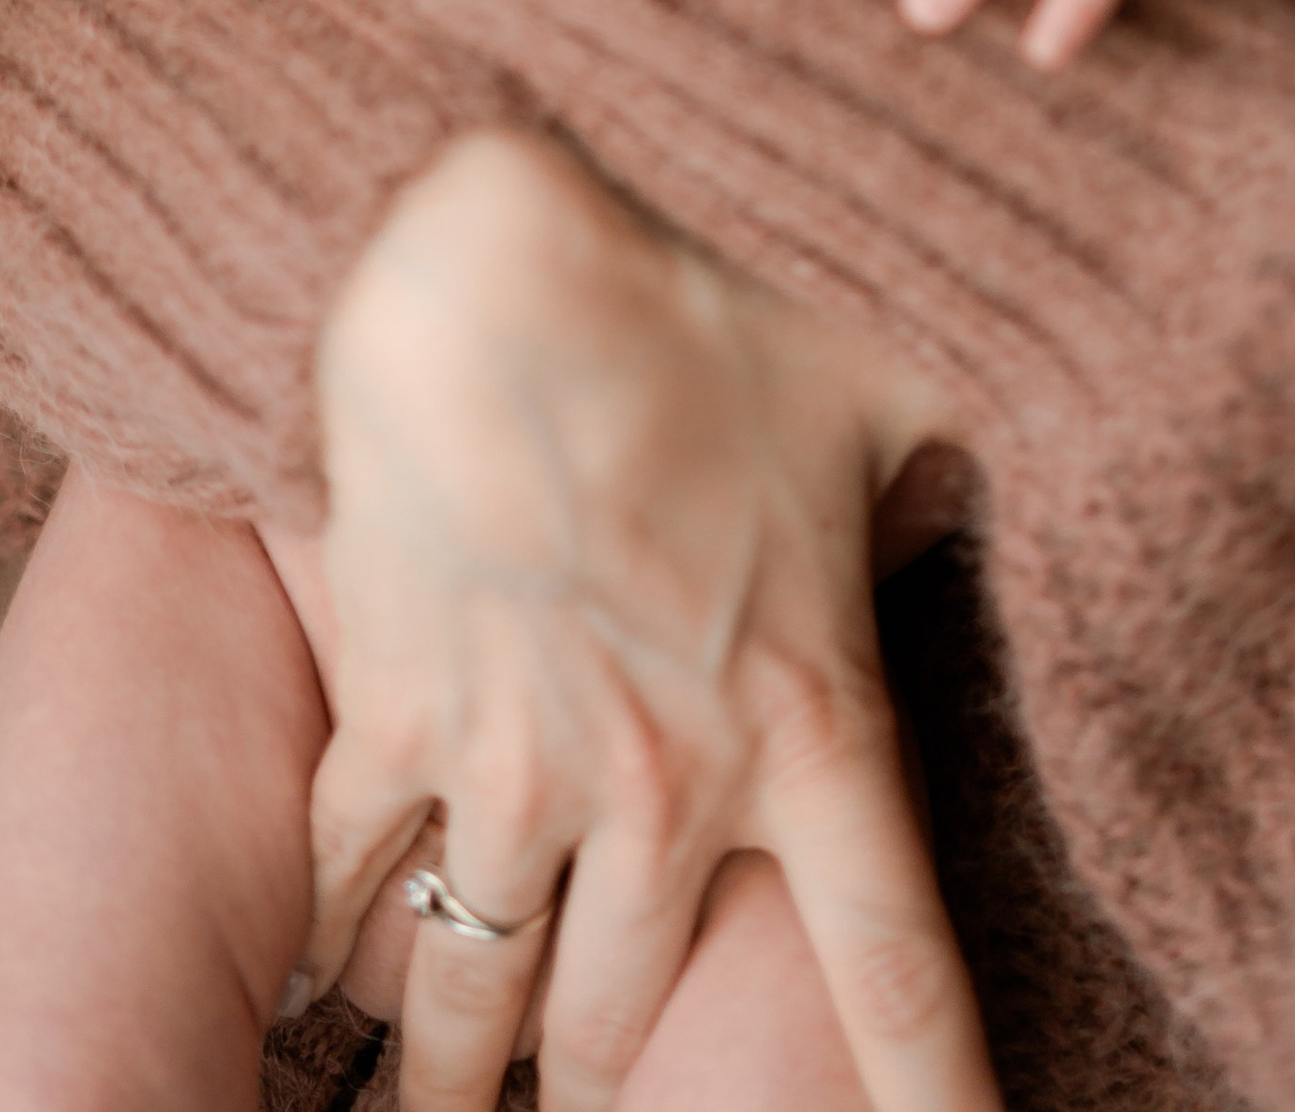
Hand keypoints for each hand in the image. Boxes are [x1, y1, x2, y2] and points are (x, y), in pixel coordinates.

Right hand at [300, 131, 996, 1111]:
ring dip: (455, 1086)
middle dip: (621, 1111)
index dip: (936, 1109)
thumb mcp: (879, 385)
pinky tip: (315, 991)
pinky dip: (331, 947)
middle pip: (633, 1036)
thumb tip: (979, 481)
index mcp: (812, 725)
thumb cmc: (697, 310)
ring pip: (477, 1002)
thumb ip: (940, 467)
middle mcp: (663, 790)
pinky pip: (356, 880)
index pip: (900, 978)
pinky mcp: (397, 715)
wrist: (494, 267)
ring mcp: (515, 766)